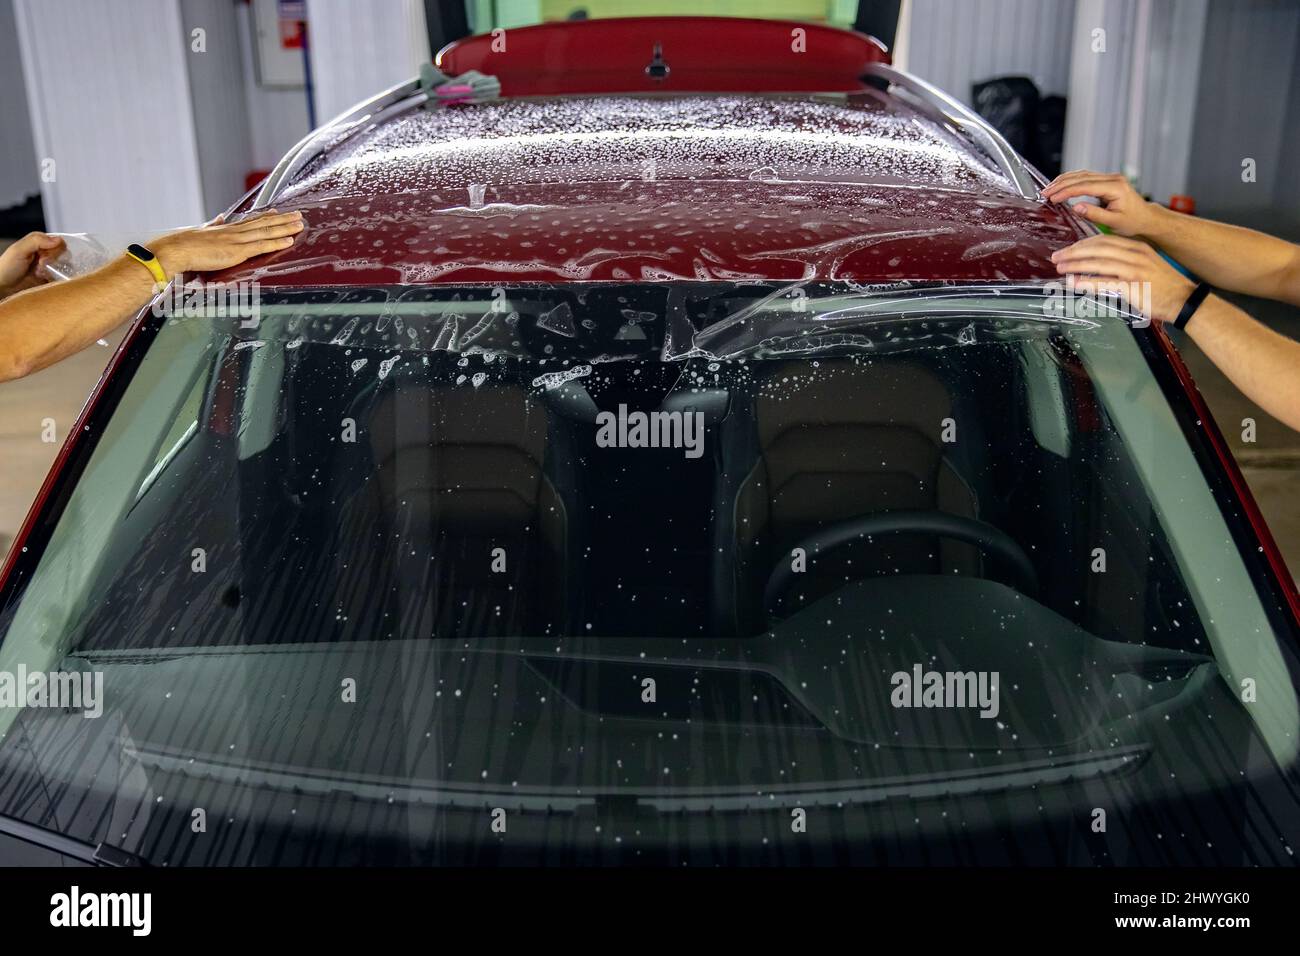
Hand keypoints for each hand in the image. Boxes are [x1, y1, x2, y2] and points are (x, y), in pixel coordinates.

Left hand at [0, 232, 65, 296]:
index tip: (43, 256)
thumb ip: (36, 241)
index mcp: (38, 242)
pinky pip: (61, 279)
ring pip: (64, 267)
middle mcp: (44, 253)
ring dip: (54, 271)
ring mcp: (48, 267)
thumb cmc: (7, 267)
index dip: (54, 249)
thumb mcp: (19, 250)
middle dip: (53, 261)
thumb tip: (59, 240)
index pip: (58, 242)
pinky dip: (56, 280)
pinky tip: (44, 281)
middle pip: (62, 254)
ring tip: (40, 274)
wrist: (2, 286)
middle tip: (40, 265)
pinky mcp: (50, 279)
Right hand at [149, 209, 304, 277]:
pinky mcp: (237, 251)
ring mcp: (237, 241)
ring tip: (300, 224)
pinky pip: (262, 246)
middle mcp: (234, 232)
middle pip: (264, 223)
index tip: (279, 211)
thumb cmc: (184, 245)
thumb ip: (212, 225)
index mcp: (226, 228)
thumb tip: (219, 218)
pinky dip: (277, 242)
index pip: (251, 220)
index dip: (267, 216)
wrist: (176, 250)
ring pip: (267, 231)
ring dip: (285, 228)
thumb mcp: (201, 232)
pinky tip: (289, 240)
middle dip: (283, 219)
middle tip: (299, 214)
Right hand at [1042, 170, 1162, 237]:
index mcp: (1115, 187)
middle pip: (1081, 177)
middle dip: (1061, 184)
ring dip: (1064, 180)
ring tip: (1049, 188)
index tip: (1052, 198)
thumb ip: (1094, 214)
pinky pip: (1086, 177)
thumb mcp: (1114, 222)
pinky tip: (1061, 185)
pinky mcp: (1106, 181)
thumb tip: (1075, 207)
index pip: (1085, 186)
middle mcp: (1113, 179)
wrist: (1146, 218)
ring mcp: (1110, 178)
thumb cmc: (1133, 222)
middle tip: (1045, 192)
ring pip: (1082, 174)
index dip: (1066, 191)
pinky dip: (1071, 180)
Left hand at [1051, 234, 1196, 323]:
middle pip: (1098, 248)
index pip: (1104, 240)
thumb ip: (1122, 263)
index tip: (1068, 250)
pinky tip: (1074, 283)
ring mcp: (1134, 269)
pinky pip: (1105, 282)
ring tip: (1061, 269)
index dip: (1082, 244)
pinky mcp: (1133, 286)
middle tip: (1057, 257)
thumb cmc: (1162, 286)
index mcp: (1137, 247)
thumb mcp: (1144, 266)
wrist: (1184, 300)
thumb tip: (1097, 265)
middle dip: (1074, 252)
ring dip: (1076, 265)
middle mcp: (1135, 254)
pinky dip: (1087, 282)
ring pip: (1098, 262)